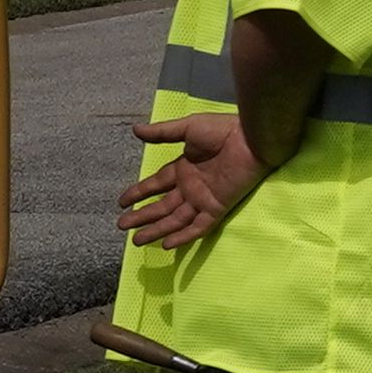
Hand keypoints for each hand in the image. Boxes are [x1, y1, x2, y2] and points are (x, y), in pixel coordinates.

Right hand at [117, 111, 265, 250]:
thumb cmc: (222, 130)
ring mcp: (203, 199)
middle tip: (122, 225)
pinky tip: (166, 244)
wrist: (249, 139)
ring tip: (136, 240)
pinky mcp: (218, 207)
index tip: (122, 202)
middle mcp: (191, 186)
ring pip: (175, 219)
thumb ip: (162, 133)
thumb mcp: (187, 128)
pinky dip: (184, 236)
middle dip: (142, 216)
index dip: (139, 193)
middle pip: (162, 206)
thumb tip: (135, 130)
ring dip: (156, 230)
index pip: (156, 184)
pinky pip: (199, 226)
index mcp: (183, 168)